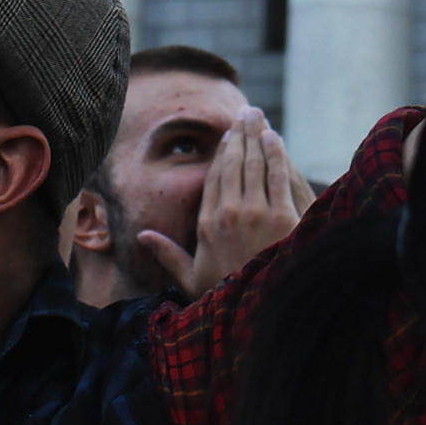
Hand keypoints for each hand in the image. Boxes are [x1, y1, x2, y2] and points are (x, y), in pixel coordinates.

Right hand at [137, 111, 307, 299]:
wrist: (259, 312)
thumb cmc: (225, 298)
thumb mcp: (191, 279)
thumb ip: (167, 254)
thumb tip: (142, 236)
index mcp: (207, 223)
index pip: (215, 177)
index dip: (222, 152)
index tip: (228, 135)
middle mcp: (230, 213)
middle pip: (234, 163)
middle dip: (240, 134)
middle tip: (247, 111)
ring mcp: (257, 214)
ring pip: (255, 163)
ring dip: (257, 136)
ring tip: (259, 117)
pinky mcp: (283, 217)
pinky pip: (277, 175)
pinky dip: (275, 153)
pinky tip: (274, 138)